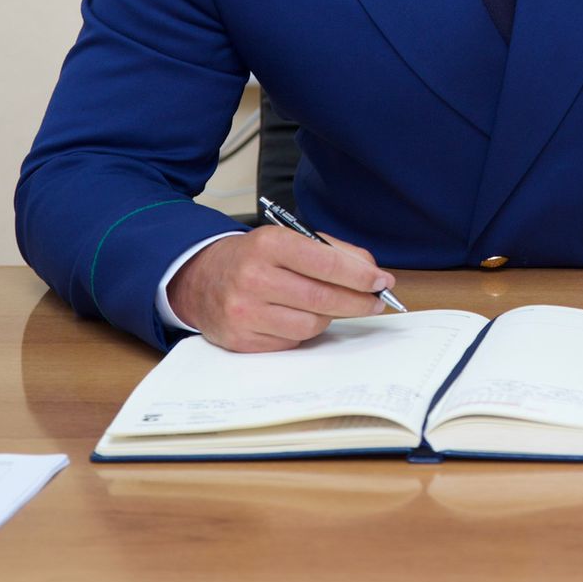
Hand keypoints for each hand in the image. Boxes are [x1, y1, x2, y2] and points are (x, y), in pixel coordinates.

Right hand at [166, 225, 395, 351]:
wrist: (201, 279)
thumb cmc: (254, 258)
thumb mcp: (288, 240)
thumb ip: (332, 251)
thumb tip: (372, 272)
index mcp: (269, 244)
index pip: (326, 263)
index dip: (360, 275)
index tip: (382, 281)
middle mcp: (254, 277)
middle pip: (323, 298)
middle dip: (358, 301)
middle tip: (376, 301)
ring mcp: (245, 311)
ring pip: (311, 323)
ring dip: (330, 316)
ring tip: (331, 305)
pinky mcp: (242, 339)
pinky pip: (292, 341)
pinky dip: (305, 330)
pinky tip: (300, 316)